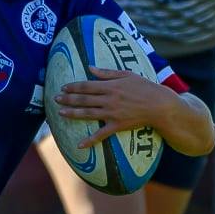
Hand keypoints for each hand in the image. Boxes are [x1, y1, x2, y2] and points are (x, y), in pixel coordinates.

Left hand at [53, 67, 178, 145]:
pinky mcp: (117, 125)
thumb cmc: (145, 87)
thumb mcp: (127, 74)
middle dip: (68, 99)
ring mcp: (112, 113)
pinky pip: (101, 134)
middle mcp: (108, 99)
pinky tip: (80, 145)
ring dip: (73, 113)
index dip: (73, 87)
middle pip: (83, 99)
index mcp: (110, 86)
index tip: (63, 87)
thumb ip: (107, 72)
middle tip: (55, 99)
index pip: (86, 86)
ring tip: (61, 113)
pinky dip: (90, 140)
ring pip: (88, 114)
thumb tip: (90, 68)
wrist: (159, 105)